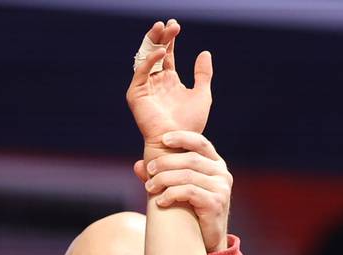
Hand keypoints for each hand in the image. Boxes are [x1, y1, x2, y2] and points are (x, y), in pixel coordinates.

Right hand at [126, 20, 212, 153]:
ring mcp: (145, 87)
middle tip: (169, 24)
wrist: (179, 143)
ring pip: (145, 58)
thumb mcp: (202, 95)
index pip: (167, 54)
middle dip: (161, 37)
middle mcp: (155, 81)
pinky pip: (141, 73)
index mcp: (169, 81)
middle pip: (154, 52)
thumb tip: (205, 52)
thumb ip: (203, 74)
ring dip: (152, 42)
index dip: (170, 40)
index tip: (176, 26)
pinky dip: (150, 61)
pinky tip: (161, 52)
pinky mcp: (137, 95)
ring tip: (161, 28)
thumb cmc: (190, 124)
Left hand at [133, 131, 232, 251]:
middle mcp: (222, 174)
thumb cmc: (192, 212)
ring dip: (164, 180)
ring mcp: (221, 189)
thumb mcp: (178, 189)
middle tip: (149, 170)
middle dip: (165, 163)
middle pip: (190, 159)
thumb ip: (161, 176)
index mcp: (216, 165)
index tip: (163, 140)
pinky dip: (171, 194)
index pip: (200, 143)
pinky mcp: (216, 203)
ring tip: (149, 188)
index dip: (182, 137)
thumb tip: (138, 165)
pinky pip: (189, 192)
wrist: (206, 242)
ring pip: (187, 175)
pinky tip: (160, 202)